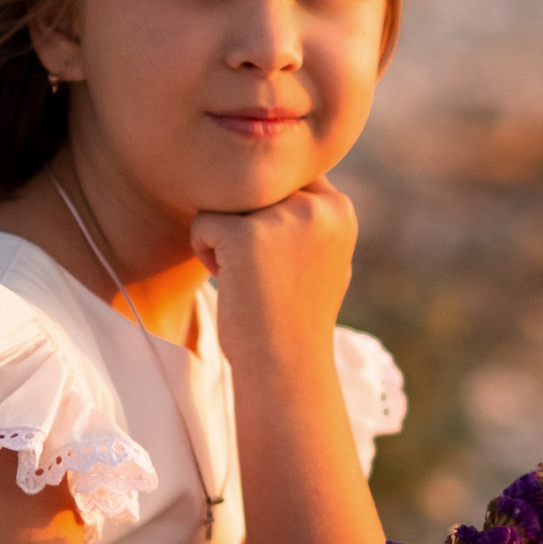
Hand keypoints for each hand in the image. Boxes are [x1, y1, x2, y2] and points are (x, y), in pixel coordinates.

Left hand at [190, 180, 355, 380]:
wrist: (285, 366)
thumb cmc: (296, 318)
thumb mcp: (323, 258)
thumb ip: (311, 216)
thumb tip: (291, 178)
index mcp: (339, 209)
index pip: (285, 179)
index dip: (269, 217)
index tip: (279, 263)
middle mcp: (317, 206)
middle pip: (253, 187)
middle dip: (248, 225)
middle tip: (263, 273)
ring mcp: (282, 218)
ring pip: (227, 201)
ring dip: (226, 237)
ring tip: (248, 277)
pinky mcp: (245, 235)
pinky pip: (204, 223)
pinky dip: (206, 253)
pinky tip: (230, 283)